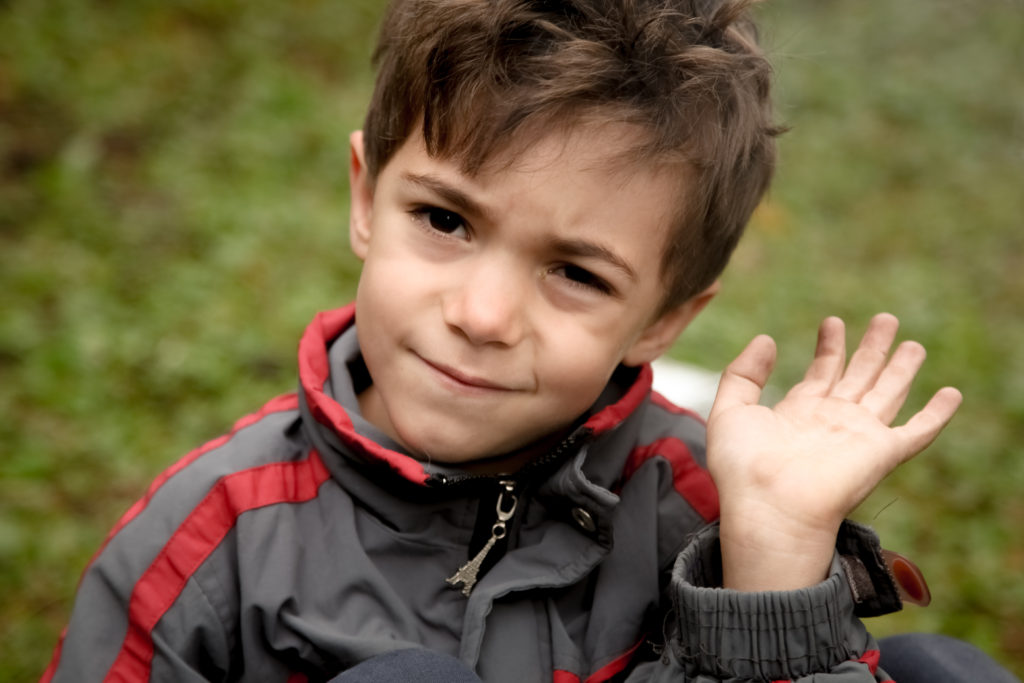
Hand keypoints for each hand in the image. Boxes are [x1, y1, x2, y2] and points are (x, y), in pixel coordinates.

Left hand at [707, 313, 961, 590]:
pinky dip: (937, 413)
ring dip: (901, 368)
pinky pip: (918, 431)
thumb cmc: (744, 468)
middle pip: (859, 377)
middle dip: (872, 348)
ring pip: (888, 393)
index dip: (830, 346)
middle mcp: (832, 421)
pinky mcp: (882, 452)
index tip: (833, 322)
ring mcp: (859, 436)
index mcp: (799, 413)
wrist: (769, 507)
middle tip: (885, 319)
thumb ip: (744, 373)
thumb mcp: (731, 410)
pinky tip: (952, 393)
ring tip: (913, 343)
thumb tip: (766, 339)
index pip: (822, 372)